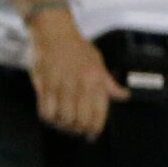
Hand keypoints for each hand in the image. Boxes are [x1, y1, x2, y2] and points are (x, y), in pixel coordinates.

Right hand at [27, 7, 126, 139]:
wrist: (54, 32)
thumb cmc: (76, 46)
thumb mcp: (97, 61)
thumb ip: (108, 82)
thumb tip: (123, 96)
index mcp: (96, 81)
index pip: (98, 115)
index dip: (94, 129)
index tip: (91, 135)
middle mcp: (80, 86)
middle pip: (80, 121)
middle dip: (77, 129)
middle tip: (74, 128)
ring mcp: (61, 86)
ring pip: (63, 118)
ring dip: (62, 124)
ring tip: (62, 122)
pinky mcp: (44, 85)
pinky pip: (46, 111)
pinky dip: (48, 117)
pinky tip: (50, 114)